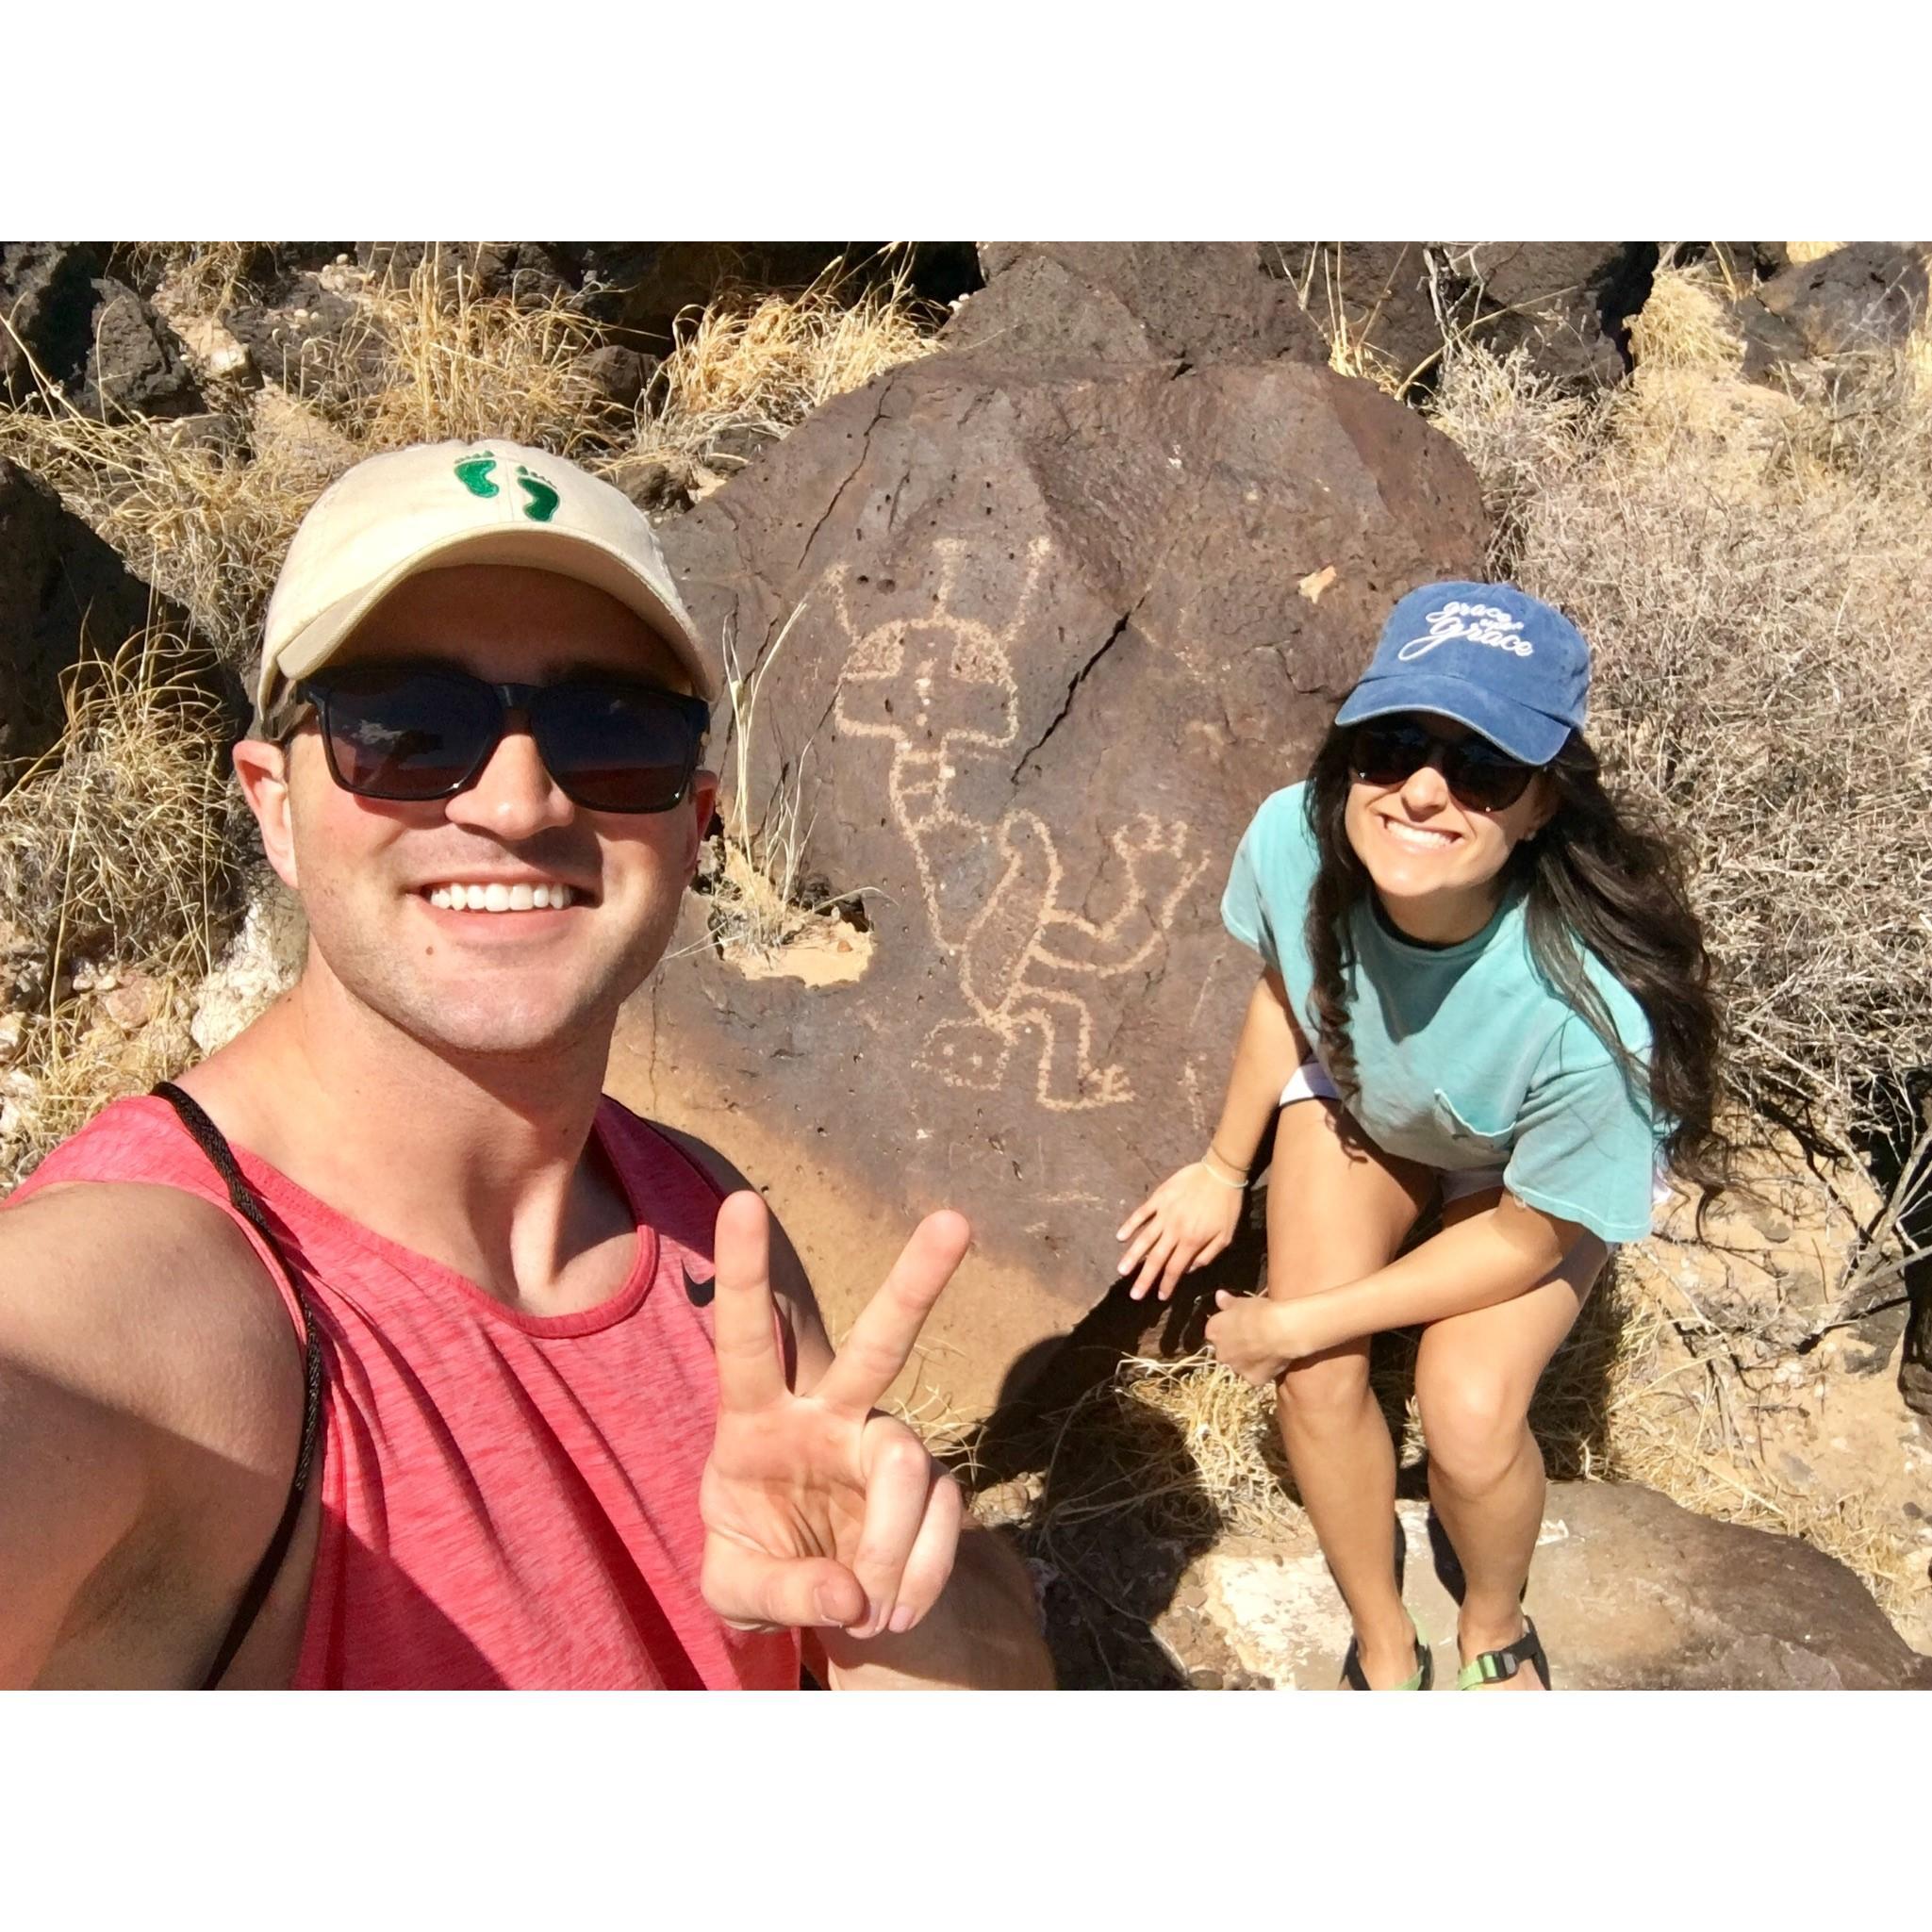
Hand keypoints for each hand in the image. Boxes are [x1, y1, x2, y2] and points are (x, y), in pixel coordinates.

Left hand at [700, 1191, 968, 1640]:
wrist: (826, 1598)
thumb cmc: (758, 1565)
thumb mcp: (735, 1590)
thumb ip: (779, 1588)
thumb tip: (847, 1591)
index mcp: (754, 1419)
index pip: (745, 1337)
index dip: (743, 1272)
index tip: (744, 1201)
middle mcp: (828, 1413)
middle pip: (876, 1343)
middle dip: (915, 1281)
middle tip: (954, 1220)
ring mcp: (886, 1444)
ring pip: (906, 1461)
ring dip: (888, 1544)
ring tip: (868, 1611)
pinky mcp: (934, 1484)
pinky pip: (940, 1526)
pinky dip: (919, 1578)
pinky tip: (892, 1607)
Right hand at [1115, 1163, 1243, 1300]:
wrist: (1221, 1172)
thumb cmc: (1227, 1205)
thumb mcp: (1226, 1236)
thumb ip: (1208, 1255)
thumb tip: (1189, 1269)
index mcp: (1191, 1241)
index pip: (1175, 1269)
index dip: (1166, 1284)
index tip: (1159, 1297)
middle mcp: (1174, 1230)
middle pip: (1156, 1259)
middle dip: (1144, 1279)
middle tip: (1134, 1295)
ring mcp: (1164, 1213)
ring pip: (1144, 1239)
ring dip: (1132, 1256)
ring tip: (1122, 1270)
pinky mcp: (1159, 1197)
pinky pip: (1141, 1213)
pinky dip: (1130, 1225)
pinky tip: (1120, 1236)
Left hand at [1204, 1290, 1311, 1385]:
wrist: (1280, 1330)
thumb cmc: (1260, 1312)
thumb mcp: (1242, 1302)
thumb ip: (1227, 1302)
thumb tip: (1219, 1296)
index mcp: (1213, 1332)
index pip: (1216, 1332)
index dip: (1229, 1328)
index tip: (1241, 1325)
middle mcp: (1220, 1353)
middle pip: (1226, 1351)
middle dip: (1236, 1347)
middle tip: (1254, 1338)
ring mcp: (1236, 1368)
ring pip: (1240, 1365)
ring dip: (1248, 1360)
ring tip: (1266, 1349)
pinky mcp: (1252, 1379)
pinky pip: (1255, 1375)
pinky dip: (1262, 1370)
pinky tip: (1272, 1361)